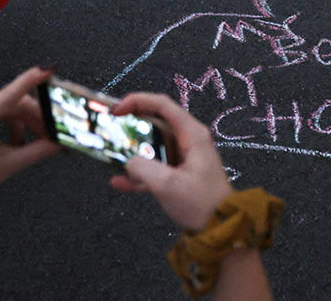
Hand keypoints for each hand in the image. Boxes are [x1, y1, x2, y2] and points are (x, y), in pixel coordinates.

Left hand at [0, 68, 59, 230]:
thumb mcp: (7, 166)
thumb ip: (37, 151)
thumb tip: (60, 143)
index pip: (13, 92)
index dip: (33, 80)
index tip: (50, 70)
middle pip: (17, 103)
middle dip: (39, 117)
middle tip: (57, 132)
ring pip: (12, 108)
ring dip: (28, 123)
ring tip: (42, 141)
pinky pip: (3, 113)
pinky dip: (16, 125)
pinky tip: (22, 142)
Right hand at [108, 92, 232, 231]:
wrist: (221, 228)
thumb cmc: (201, 203)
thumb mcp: (167, 184)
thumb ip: (143, 168)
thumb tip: (129, 162)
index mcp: (192, 134)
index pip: (162, 104)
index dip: (137, 101)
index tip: (116, 110)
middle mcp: (189, 140)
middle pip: (155, 122)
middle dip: (131, 125)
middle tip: (110, 129)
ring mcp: (184, 157)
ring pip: (153, 146)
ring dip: (132, 151)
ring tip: (110, 154)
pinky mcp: (180, 174)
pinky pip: (155, 167)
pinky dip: (139, 173)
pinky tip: (119, 183)